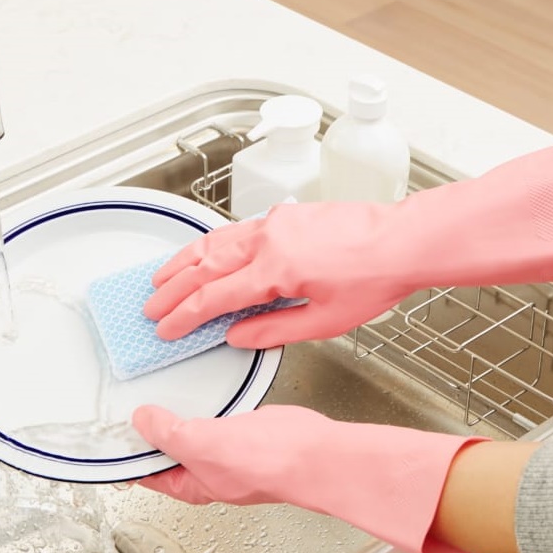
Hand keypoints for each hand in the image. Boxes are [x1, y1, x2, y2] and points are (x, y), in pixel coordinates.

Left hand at [133, 404, 485, 552]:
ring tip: (159, 391)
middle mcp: (207, 470)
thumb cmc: (268, 463)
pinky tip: (200, 388)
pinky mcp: (245, 428)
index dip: (126, 452)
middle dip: (151, 429)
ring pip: (192, 430)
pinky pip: (217, 414)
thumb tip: (142, 420)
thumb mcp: (202, 444)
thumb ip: (168, 433)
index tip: (111, 430)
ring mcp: (227, 449)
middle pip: (167, 450)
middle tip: (132, 403)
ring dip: (179, 412)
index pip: (146, 472)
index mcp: (191, 484)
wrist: (314, 450)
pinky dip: (206, 402)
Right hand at [144, 144, 552, 348]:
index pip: (214, 298)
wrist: (402, 240)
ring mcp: (274, 223)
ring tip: (161, 277)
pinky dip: (210, 244)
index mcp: (275, 270)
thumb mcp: (325, 321)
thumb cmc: (373, 281)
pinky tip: (203, 253)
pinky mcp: (285, 215)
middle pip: (205, 266)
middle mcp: (267, 240)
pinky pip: (235, 231)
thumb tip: (235, 337)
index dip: (184, 316)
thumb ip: (273, 331)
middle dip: (173, 289)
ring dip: (184, 261)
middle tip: (150, 307)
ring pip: (215, 242)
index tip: (165, 328)